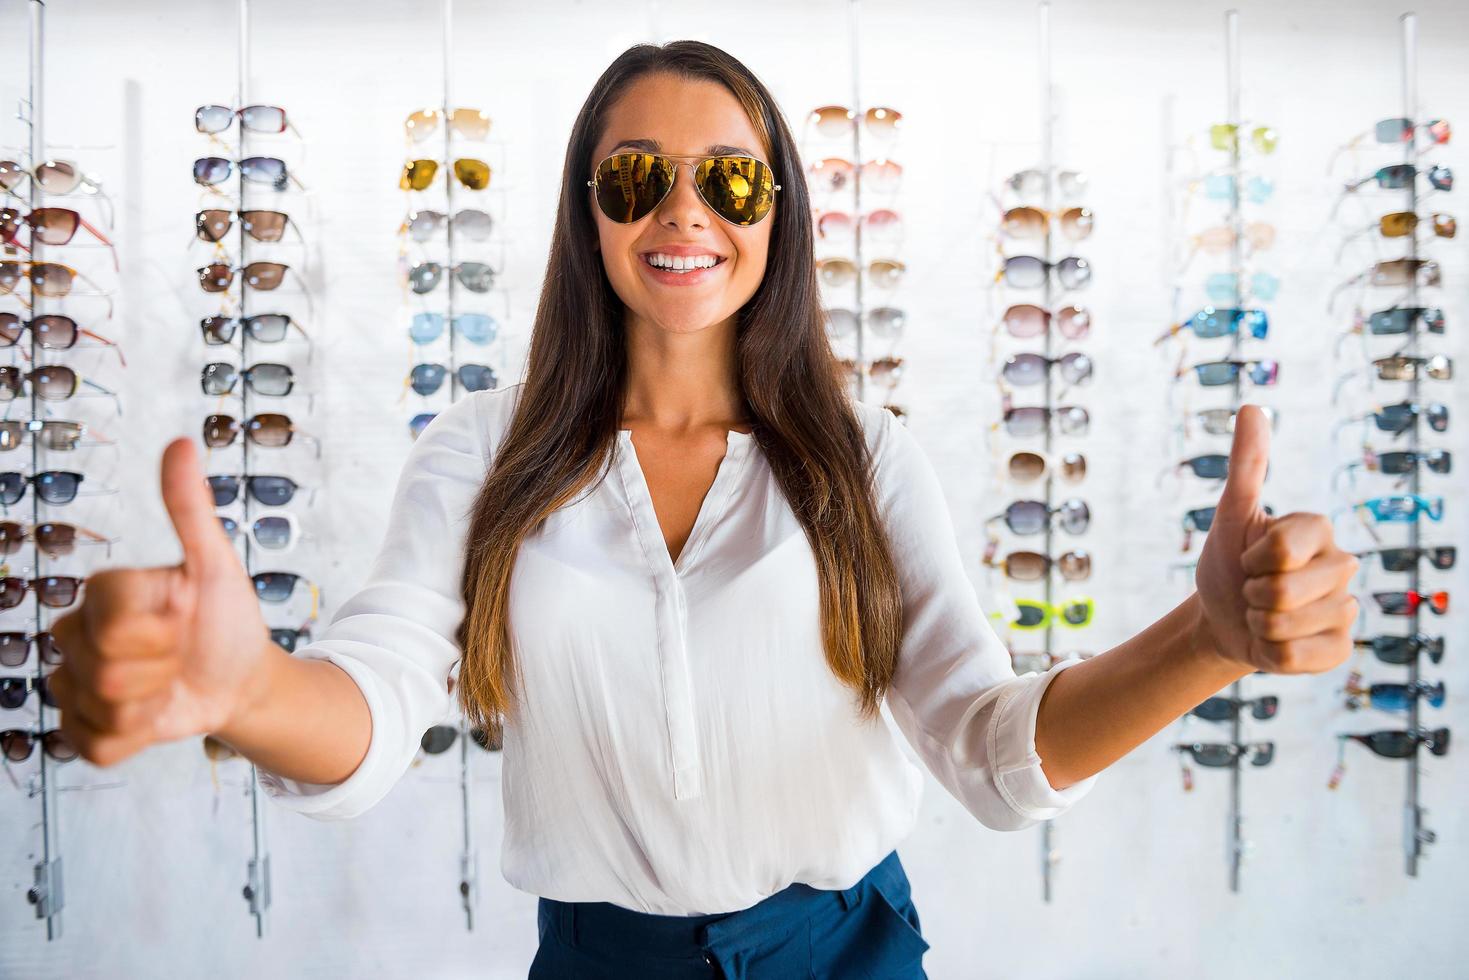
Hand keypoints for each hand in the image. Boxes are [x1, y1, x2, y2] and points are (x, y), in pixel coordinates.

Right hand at [47, 438, 276, 765]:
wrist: (242, 676)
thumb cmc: (226, 616)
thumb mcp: (216, 564)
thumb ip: (191, 509)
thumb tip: (181, 442)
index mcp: (102, 592)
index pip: (111, 615)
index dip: (162, 622)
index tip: (183, 611)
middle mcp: (76, 635)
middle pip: (104, 666)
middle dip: (162, 662)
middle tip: (180, 649)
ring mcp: (74, 685)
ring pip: (103, 706)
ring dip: (154, 700)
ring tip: (169, 680)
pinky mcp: (85, 730)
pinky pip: (100, 745)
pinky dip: (141, 736)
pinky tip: (156, 713)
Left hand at [1193, 404, 1358, 673]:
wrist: (1225, 616)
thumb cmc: (1230, 561)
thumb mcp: (1230, 515)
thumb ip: (1247, 465)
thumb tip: (1252, 407)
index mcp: (1318, 529)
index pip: (1278, 549)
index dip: (1249, 559)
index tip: (1248, 558)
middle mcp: (1342, 566)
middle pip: (1279, 590)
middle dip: (1250, 593)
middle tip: (1253, 589)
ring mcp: (1347, 610)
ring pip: (1284, 626)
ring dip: (1258, 624)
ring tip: (1262, 614)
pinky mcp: (1340, 649)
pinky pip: (1294, 658)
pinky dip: (1271, 653)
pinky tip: (1276, 641)